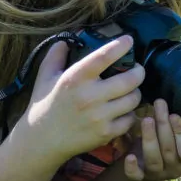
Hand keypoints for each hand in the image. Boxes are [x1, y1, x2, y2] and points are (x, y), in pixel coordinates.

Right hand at [14, 35, 144, 162]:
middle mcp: (90, 96)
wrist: (41, 140)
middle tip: (137, 70)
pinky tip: (123, 110)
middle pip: (130, 80)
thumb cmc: (44, 105)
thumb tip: (67, 40)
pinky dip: (129, 114)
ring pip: (133, 99)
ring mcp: (99, 117)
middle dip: (139, 72)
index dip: (120, 46)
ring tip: (130, 91)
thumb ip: (55, 55)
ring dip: (135, 93)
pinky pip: (130, 119)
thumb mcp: (45, 76)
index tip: (129, 40)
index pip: (104, 56)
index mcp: (75, 78)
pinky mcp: (105, 133)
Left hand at [124, 99, 180, 180]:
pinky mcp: (140, 176)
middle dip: (163, 126)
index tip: (174, 115)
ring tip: (146, 120)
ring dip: (150, 139)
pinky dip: (132, 168)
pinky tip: (129, 156)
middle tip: (159, 105)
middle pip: (169, 151)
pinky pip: (136, 176)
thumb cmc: (173, 137)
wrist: (155, 156)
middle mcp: (175, 170)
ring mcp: (157, 174)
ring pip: (154, 160)